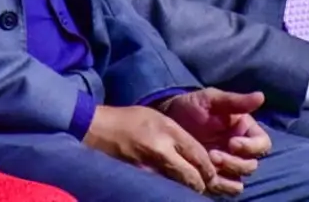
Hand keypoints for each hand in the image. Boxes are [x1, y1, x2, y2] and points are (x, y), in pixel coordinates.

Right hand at [83, 104, 216, 193]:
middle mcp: (161, 150)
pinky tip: (172, 190)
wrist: (96, 129)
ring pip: (178, 186)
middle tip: (204, 186)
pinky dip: (170, 190)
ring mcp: (149, 167)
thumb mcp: (158, 118)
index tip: (212, 174)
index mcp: (168, 130)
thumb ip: (178, 136)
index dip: (209, 168)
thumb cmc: (128, 120)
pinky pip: (162, 187)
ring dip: (187, 190)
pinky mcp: (138, 178)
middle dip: (201, 185)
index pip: (198, 155)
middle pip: (191, 177)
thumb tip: (196, 154)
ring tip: (192, 190)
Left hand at [159, 89, 269, 195]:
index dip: (251, 146)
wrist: (168, 118)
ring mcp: (226, 167)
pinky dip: (216, 187)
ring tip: (207, 165)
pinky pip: (223, 191)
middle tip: (213, 155)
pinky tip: (202, 176)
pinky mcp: (212, 178)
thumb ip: (236, 101)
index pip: (262, 144)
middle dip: (234, 162)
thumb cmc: (192, 106)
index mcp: (245, 131)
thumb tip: (261, 96)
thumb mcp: (212, 99)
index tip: (232, 142)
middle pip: (250, 166)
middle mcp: (240, 152)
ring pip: (238, 183)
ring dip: (226, 178)